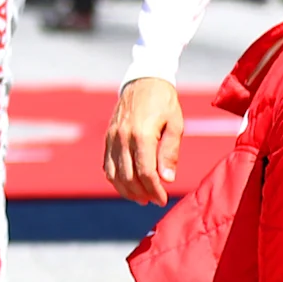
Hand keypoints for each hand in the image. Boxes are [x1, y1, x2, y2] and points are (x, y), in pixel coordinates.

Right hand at [105, 76, 186, 204]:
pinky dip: (115, 178)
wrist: (144, 81)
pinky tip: (127, 184)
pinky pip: (107, 164)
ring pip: (113, 174)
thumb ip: (170, 152)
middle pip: (128, 176)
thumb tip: (167, 179)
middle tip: (153, 200)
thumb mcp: (175, 124)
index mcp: (141, 134)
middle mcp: (122, 137)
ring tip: (140, 197)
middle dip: (141, 193)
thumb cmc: (164, 103)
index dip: (154, 190)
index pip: (145, 172)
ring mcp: (112, 137)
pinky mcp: (108, 137)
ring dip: (126, 190)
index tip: (163, 199)